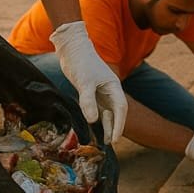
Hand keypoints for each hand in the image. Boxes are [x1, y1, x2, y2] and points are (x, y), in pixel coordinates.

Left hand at [49, 21, 126, 142]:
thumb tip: (93, 121)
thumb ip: (88, 101)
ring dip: (106, 125)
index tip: (116, 139)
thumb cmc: (81, 62)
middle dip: (115, 127)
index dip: (120, 124)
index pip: (121, 108)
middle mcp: (109, 90)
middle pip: (116, 112)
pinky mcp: (90, 91)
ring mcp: (100, 91)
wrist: (72, 49)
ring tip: (105, 140)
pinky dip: (97, 118)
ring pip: (107, 111)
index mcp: (113, 86)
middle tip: (112, 143)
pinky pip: (96, 108)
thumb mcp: (84, 82)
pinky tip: (94, 127)